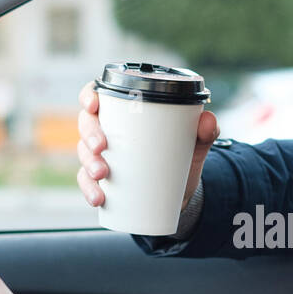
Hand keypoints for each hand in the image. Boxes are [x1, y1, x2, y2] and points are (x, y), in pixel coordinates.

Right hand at [76, 80, 219, 210]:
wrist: (179, 193)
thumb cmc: (179, 157)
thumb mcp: (194, 145)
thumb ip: (205, 131)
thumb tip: (208, 120)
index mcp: (123, 113)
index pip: (97, 95)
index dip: (88, 95)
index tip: (93, 105)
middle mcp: (107, 131)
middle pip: (86, 124)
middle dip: (89, 134)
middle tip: (101, 146)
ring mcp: (101, 156)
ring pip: (83, 154)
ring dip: (88, 163)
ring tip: (102, 174)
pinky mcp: (102, 181)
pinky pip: (87, 182)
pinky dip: (90, 190)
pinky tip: (99, 198)